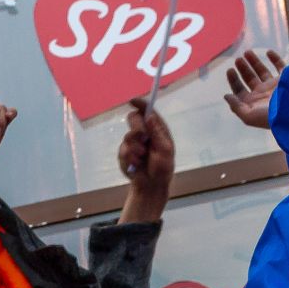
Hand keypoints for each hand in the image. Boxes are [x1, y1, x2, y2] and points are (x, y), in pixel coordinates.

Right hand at [119, 100, 175, 224]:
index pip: (148, 111)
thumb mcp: (165, 150)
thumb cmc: (163, 168)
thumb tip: (150, 116)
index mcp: (157, 129)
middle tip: (143, 138)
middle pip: (133, 118)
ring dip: (135, 148)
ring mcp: (133, 143)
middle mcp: (144, 133)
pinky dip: (130, 158)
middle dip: (137, 128)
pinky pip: (122, 151)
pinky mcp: (124, 153)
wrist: (151, 186)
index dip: (140, 104)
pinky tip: (136, 164)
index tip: (132, 101)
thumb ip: (157, 133)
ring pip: (127, 136)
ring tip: (142, 158)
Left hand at [222, 48, 284, 130]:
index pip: (239, 90)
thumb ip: (236, 106)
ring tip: (246, 52)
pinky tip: (268, 52)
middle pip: (250, 79)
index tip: (230, 70)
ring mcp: (275, 86)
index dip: (233, 80)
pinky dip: (275, 58)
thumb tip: (226, 96)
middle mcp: (263, 94)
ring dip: (254, 61)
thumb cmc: (271, 117)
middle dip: (243, 69)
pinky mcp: (286, 79)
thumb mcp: (249, 115)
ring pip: (263, 71)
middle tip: (238, 59)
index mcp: (253, 103)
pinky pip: (280, 66)